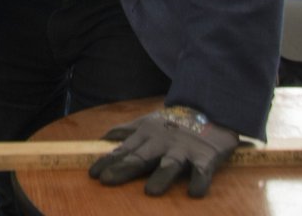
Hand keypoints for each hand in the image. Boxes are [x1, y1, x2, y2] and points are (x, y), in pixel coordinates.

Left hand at [88, 106, 240, 196]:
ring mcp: (183, 149)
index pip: (123, 150)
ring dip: (161, 176)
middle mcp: (161, 142)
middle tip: (107, 181)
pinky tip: (194, 192)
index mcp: (146, 135)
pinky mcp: (205, 157)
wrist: (208, 108)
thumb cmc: (171, 122)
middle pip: (141, 157)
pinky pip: (203, 170)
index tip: (93, 174)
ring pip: (170, 164)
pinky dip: (200, 180)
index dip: (107, 162)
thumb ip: (125, 132)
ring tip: (150, 191)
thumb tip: (102, 139)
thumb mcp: (146, 123)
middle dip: (124, 169)